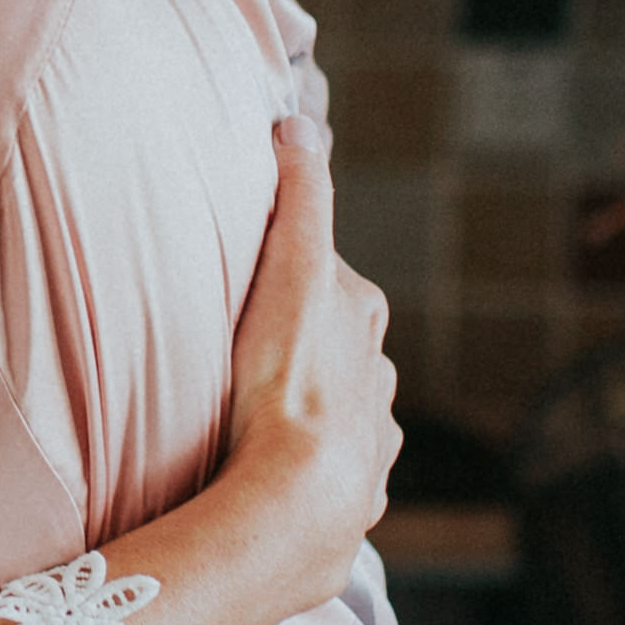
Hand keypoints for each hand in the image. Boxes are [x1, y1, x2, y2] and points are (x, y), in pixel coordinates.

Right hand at [213, 119, 401, 614]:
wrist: (297, 500)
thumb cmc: (288, 382)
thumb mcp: (293, 270)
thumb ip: (301, 198)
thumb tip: (301, 123)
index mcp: (363, 319)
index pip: (326, 280)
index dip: (287, 277)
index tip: (250, 284)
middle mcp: (378, 377)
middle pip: (337, 346)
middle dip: (302, 346)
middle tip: (245, 354)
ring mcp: (371, 440)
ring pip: (339, 409)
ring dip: (308, 410)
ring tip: (257, 419)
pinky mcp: (355, 494)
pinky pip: (330, 470)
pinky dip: (307, 465)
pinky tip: (273, 471)